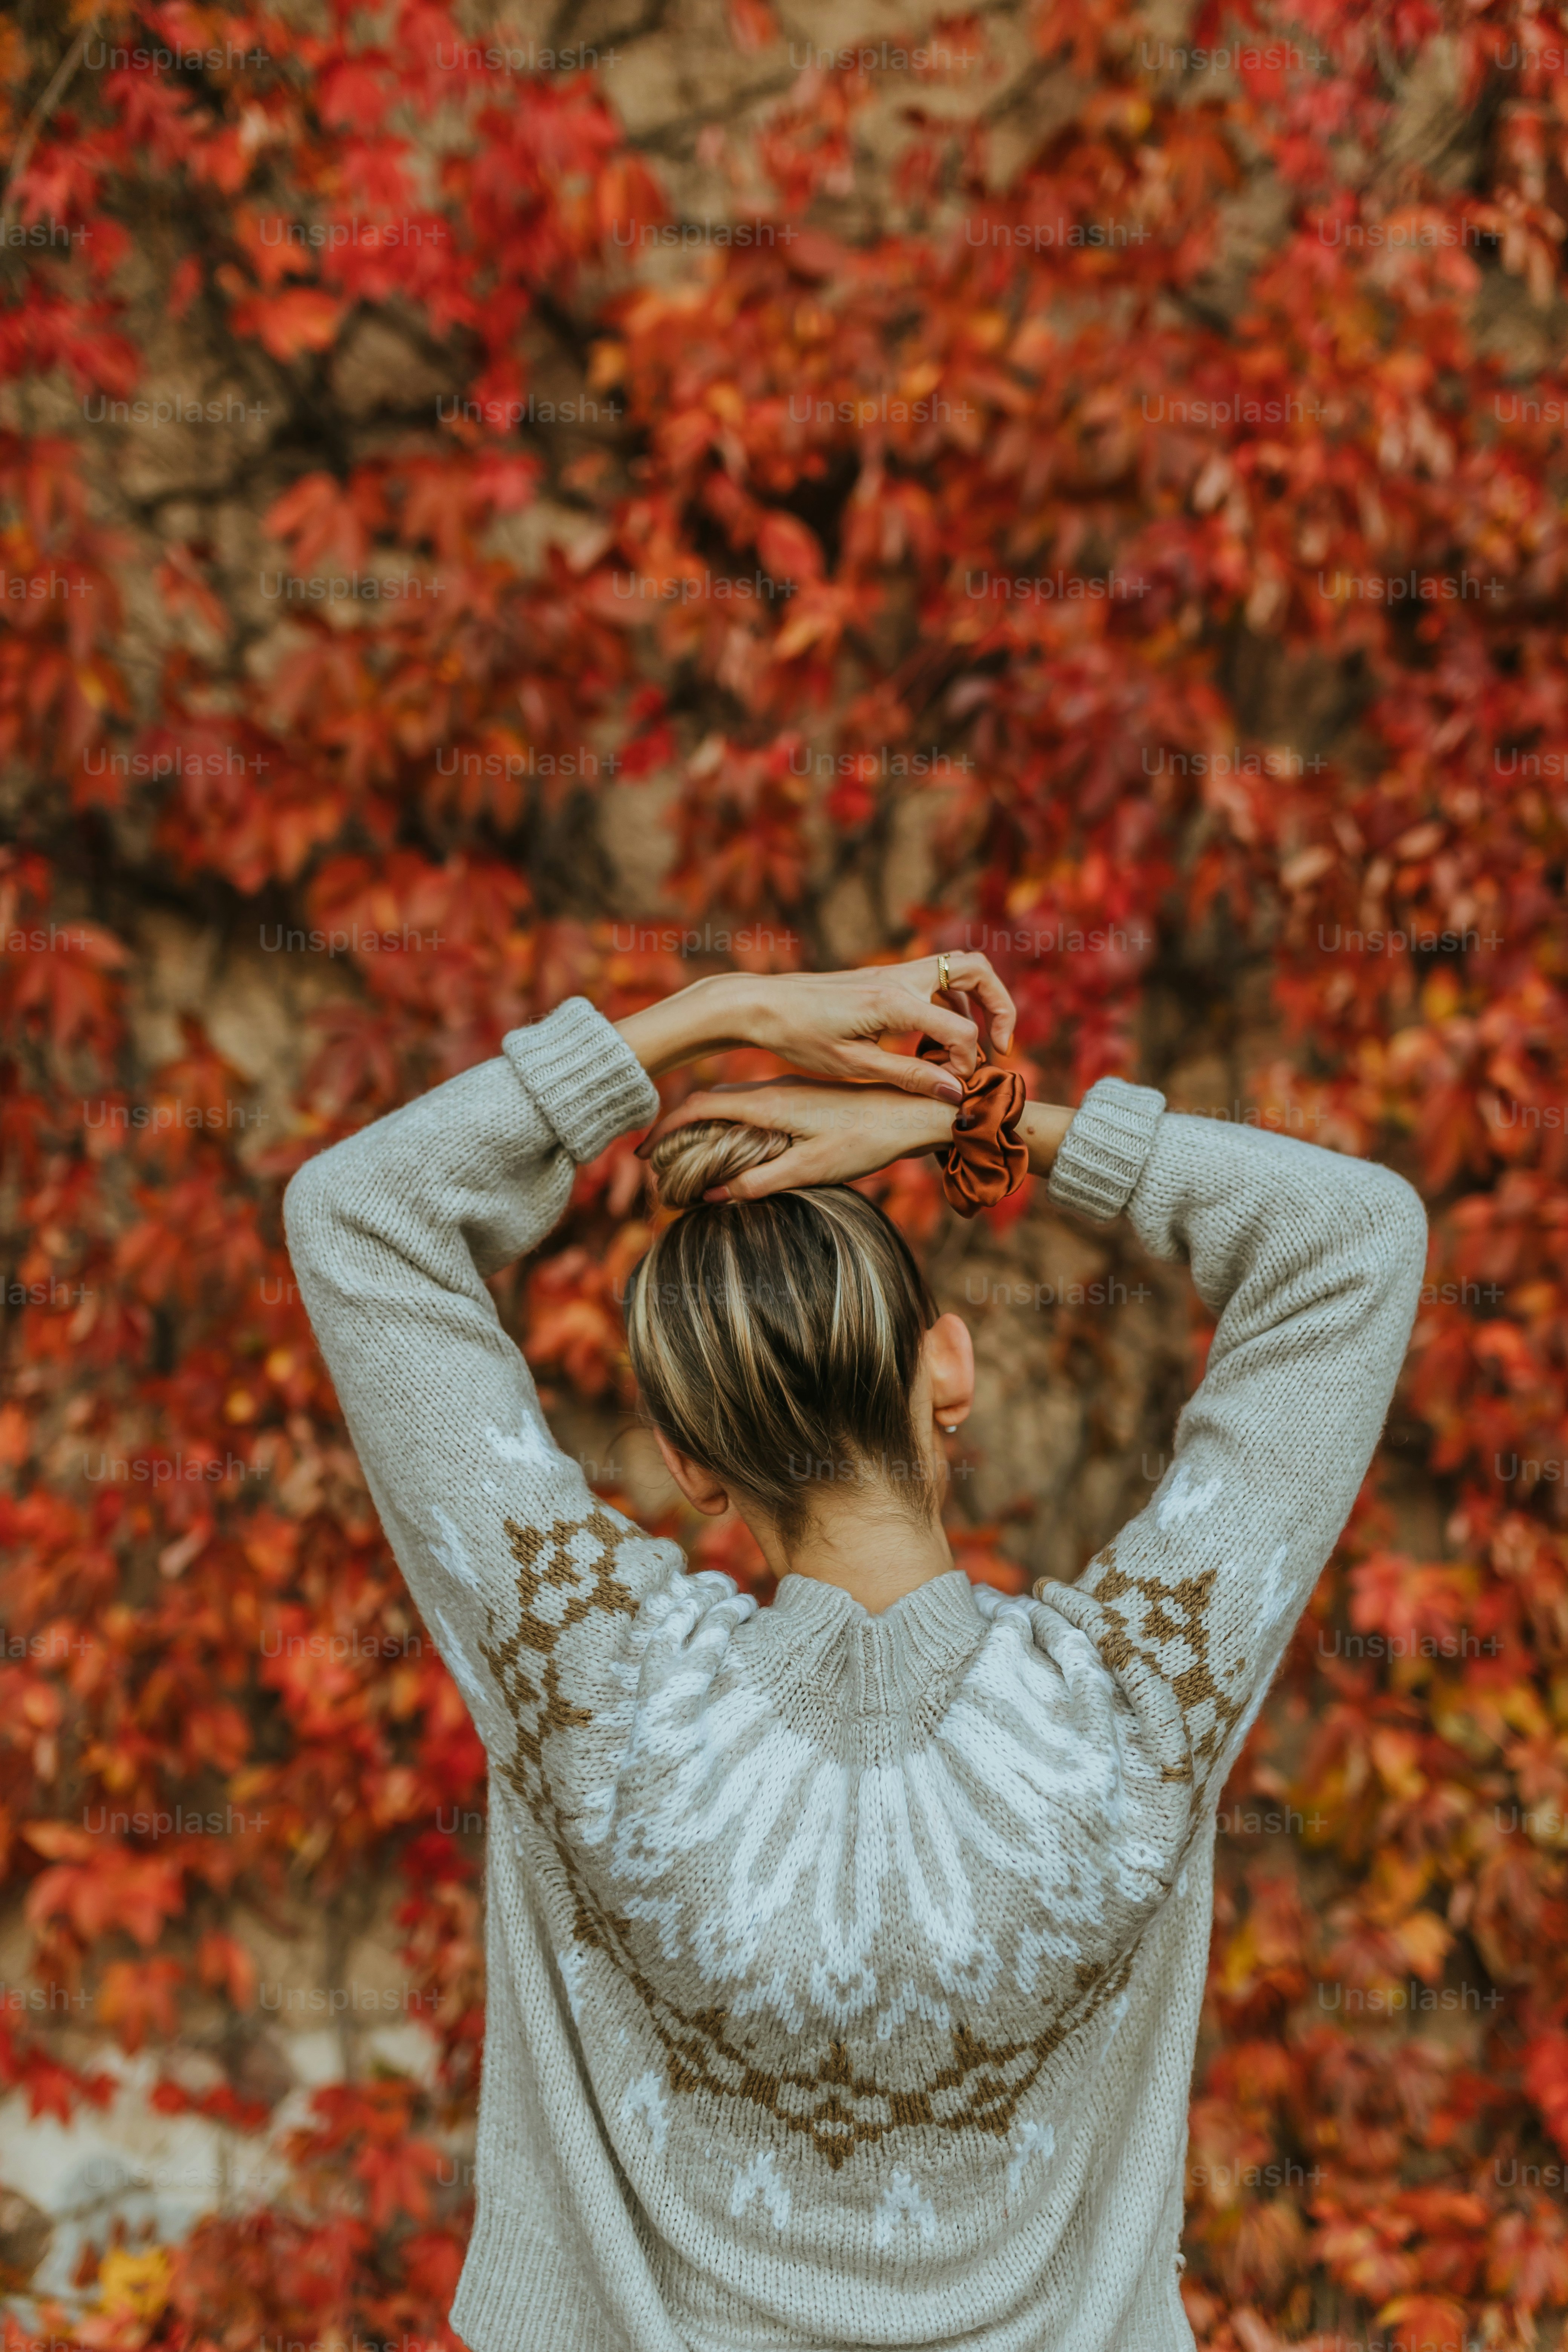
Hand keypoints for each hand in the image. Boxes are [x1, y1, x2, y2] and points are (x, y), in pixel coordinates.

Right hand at [636, 1079, 952, 1199]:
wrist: (915, 1112)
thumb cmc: (868, 1140)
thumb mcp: (813, 1168)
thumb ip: (761, 1181)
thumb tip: (713, 1194)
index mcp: (769, 1102)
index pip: (699, 1106)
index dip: (665, 1126)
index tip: (643, 1149)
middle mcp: (774, 1088)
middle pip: (709, 1100)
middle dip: (678, 1126)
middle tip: (659, 1157)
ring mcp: (789, 1089)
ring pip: (732, 1100)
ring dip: (704, 1123)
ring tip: (688, 1153)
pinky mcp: (804, 1095)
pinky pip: (753, 1104)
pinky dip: (730, 1121)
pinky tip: (735, 1142)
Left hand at [735, 953, 1016, 1107]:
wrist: (760, 1005)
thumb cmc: (799, 1037)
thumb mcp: (854, 1066)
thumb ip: (908, 1076)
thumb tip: (954, 1092)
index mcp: (895, 1003)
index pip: (961, 1029)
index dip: (968, 1062)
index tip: (956, 1087)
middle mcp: (900, 978)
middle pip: (977, 968)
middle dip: (1000, 1005)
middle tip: (1001, 1045)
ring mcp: (892, 972)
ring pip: (958, 967)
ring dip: (975, 1001)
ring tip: (965, 1045)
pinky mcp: (883, 976)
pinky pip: (933, 977)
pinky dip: (949, 1001)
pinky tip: (931, 1039)